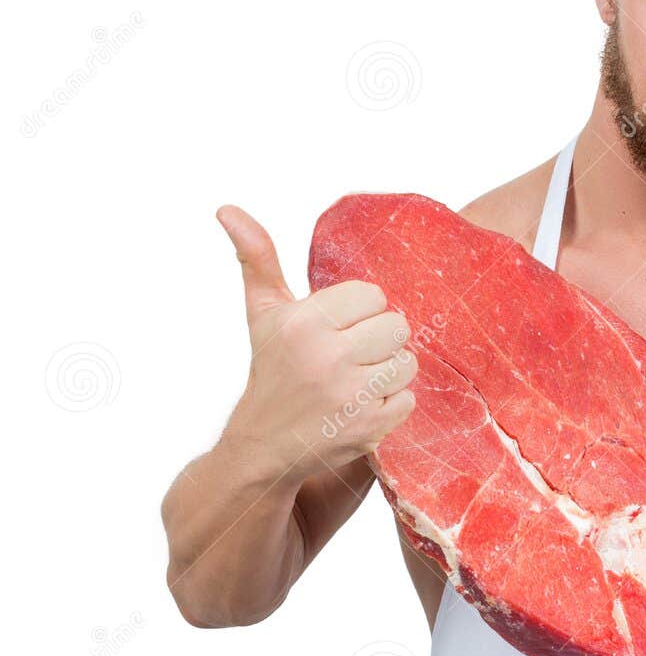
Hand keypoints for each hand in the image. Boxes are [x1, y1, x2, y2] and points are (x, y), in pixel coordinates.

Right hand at [217, 205, 416, 483]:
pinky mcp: (369, 429)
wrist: (263, 447)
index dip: (360, 312)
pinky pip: (408, 400)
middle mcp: (326, 358)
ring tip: (358, 381)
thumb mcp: (262, 313)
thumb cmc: (271, 371)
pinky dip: (391, 404)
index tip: (339, 329)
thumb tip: (228, 209)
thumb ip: (257, 257)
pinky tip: (361, 407)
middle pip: (396, 327)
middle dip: (378, 341)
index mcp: (303, 323)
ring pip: (407, 363)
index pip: (372, 296)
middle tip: (353, 356)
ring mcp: (350, 397)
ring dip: (388, 373)